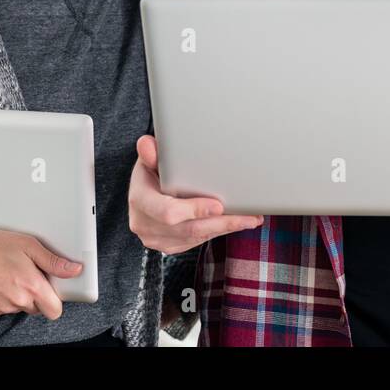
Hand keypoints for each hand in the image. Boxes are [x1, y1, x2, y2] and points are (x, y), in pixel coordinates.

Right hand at [0, 226, 82, 318]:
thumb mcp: (28, 245)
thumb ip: (53, 261)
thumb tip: (73, 269)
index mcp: (31, 286)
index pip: (55, 310)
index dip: (56, 300)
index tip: (51, 288)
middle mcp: (16, 301)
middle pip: (37, 308)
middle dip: (37, 294)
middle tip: (27, 273)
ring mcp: (0, 308)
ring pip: (19, 307)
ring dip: (19, 295)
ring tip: (8, 273)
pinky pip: (2, 307)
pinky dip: (2, 297)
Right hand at [128, 135, 263, 253]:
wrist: (143, 195)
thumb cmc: (150, 173)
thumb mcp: (149, 160)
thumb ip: (151, 154)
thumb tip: (147, 144)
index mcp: (140, 201)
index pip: (168, 211)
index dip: (194, 210)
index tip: (218, 205)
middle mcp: (145, 225)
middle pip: (189, 229)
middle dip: (220, 223)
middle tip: (246, 216)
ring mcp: (157, 239)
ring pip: (197, 238)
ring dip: (225, 228)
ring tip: (250, 218)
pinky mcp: (170, 246)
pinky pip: (197, 242)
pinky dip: (218, 232)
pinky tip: (236, 222)